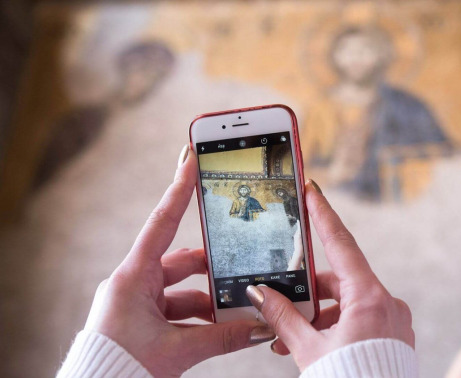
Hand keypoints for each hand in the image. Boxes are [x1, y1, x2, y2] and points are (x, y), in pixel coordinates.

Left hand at [83, 145, 274, 376]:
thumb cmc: (121, 369)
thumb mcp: (177, 350)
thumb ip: (223, 337)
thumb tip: (261, 328)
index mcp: (132, 278)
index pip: (162, 224)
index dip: (179, 190)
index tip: (191, 160)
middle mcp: (133, 284)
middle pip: (180, 262)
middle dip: (212, 267)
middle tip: (239, 263)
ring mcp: (136, 303)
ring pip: (182, 290)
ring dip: (209, 300)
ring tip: (237, 310)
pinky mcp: (140, 321)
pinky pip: (176, 310)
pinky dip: (199, 318)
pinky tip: (221, 328)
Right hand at [246, 180, 413, 370]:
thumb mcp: (309, 350)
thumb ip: (283, 318)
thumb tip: (260, 294)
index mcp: (370, 299)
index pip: (341, 245)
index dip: (324, 215)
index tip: (313, 190)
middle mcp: (387, 304)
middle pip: (341, 280)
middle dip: (309, 291)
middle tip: (281, 298)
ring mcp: (394, 321)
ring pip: (349, 303)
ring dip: (319, 315)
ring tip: (288, 336)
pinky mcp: (393, 336)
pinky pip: (361, 319)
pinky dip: (336, 326)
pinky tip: (313, 344)